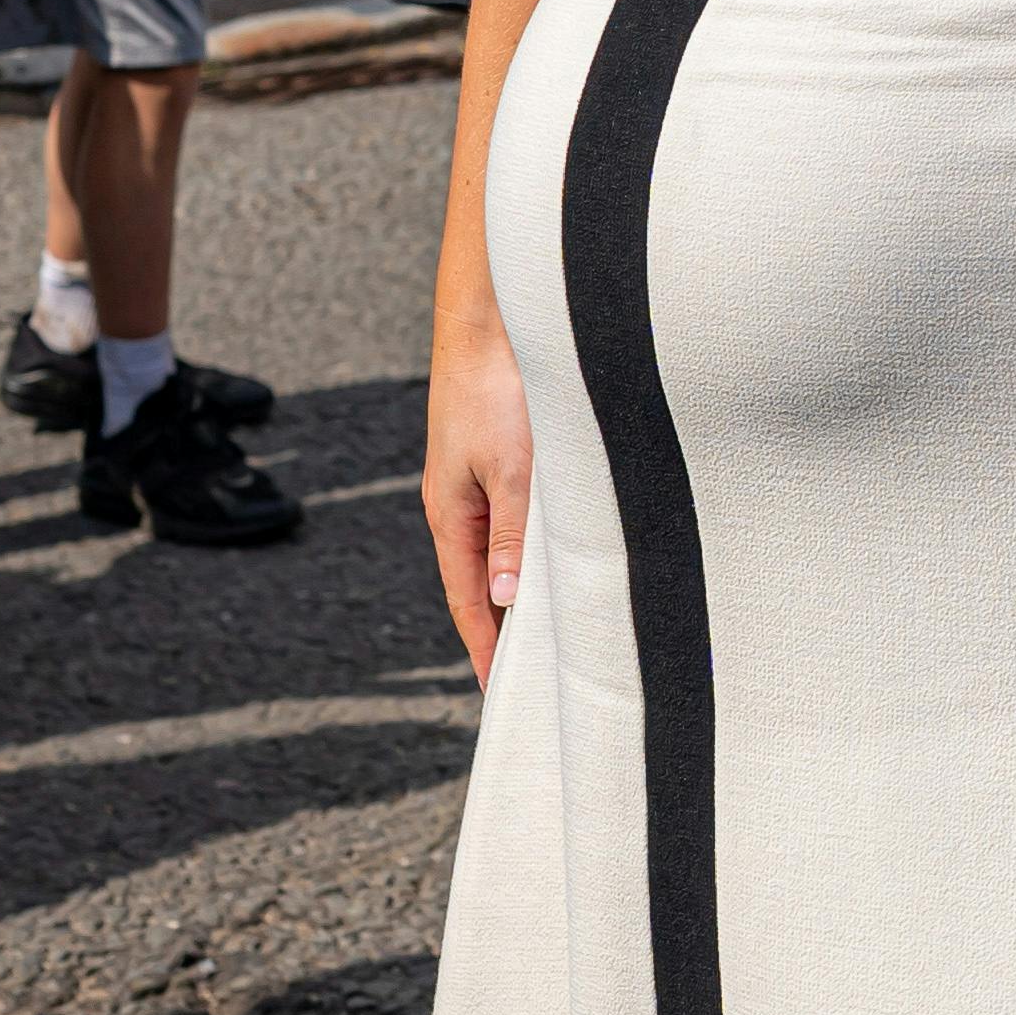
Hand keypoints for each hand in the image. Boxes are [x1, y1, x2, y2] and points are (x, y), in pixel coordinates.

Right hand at [424, 295, 533, 680]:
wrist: (492, 321)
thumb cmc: (496, 390)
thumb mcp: (513, 470)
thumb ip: (513, 535)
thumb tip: (504, 600)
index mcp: (451, 515)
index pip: (466, 600)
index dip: (484, 648)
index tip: (499, 692)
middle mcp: (462, 505)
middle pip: (483, 584)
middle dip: (505, 630)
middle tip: (533, 678)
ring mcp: (481, 482)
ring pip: (506, 552)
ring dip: (525, 591)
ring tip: (553, 635)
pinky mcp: (504, 460)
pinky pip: (521, 521)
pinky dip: (539, 551)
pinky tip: (564, 563)